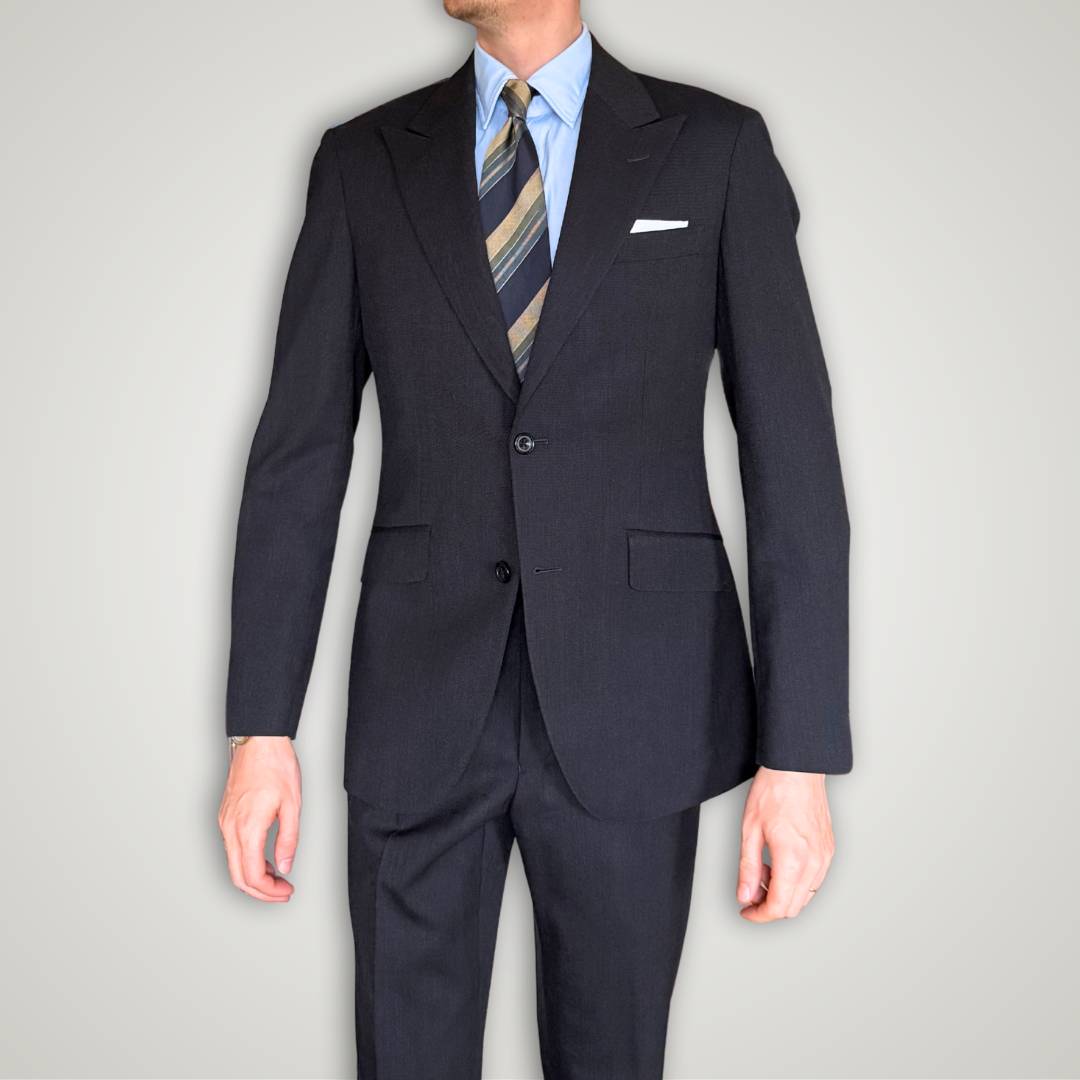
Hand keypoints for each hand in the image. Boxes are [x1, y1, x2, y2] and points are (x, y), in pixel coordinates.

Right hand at [217, 736, 300, 901]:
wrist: (257, 741)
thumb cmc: (275, 766)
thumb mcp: (292, 805)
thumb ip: (288, 840)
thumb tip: (284, 867)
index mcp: (247, 828)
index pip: (252, 876)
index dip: (270, 892)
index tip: (286, 892)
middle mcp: (230, 828)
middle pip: (237, 877)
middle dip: (260, 892)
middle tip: (282, 892)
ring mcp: (225, 822)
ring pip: (232, 864)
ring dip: (253, 876)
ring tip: (277, 877)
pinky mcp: (225, 816)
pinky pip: (231, 848)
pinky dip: (247, 860)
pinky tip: (264, 858)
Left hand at [736, 766, 833, 921]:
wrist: (797, 769)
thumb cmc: (773, 792)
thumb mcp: (750, 830)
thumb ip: (748, 868)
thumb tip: (745, 896)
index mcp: (793, 859)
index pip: (778, 907)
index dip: (759, 915)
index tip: (746, 911)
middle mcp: (815, 862)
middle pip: (793, 907)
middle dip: (769, 906)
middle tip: (750, 890)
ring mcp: (825, 857)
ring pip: (805, 896)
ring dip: (782, 893)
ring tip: (763, 870)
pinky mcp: (829, 850)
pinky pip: (814, 880)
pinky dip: (796, 882)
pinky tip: (780, 864)